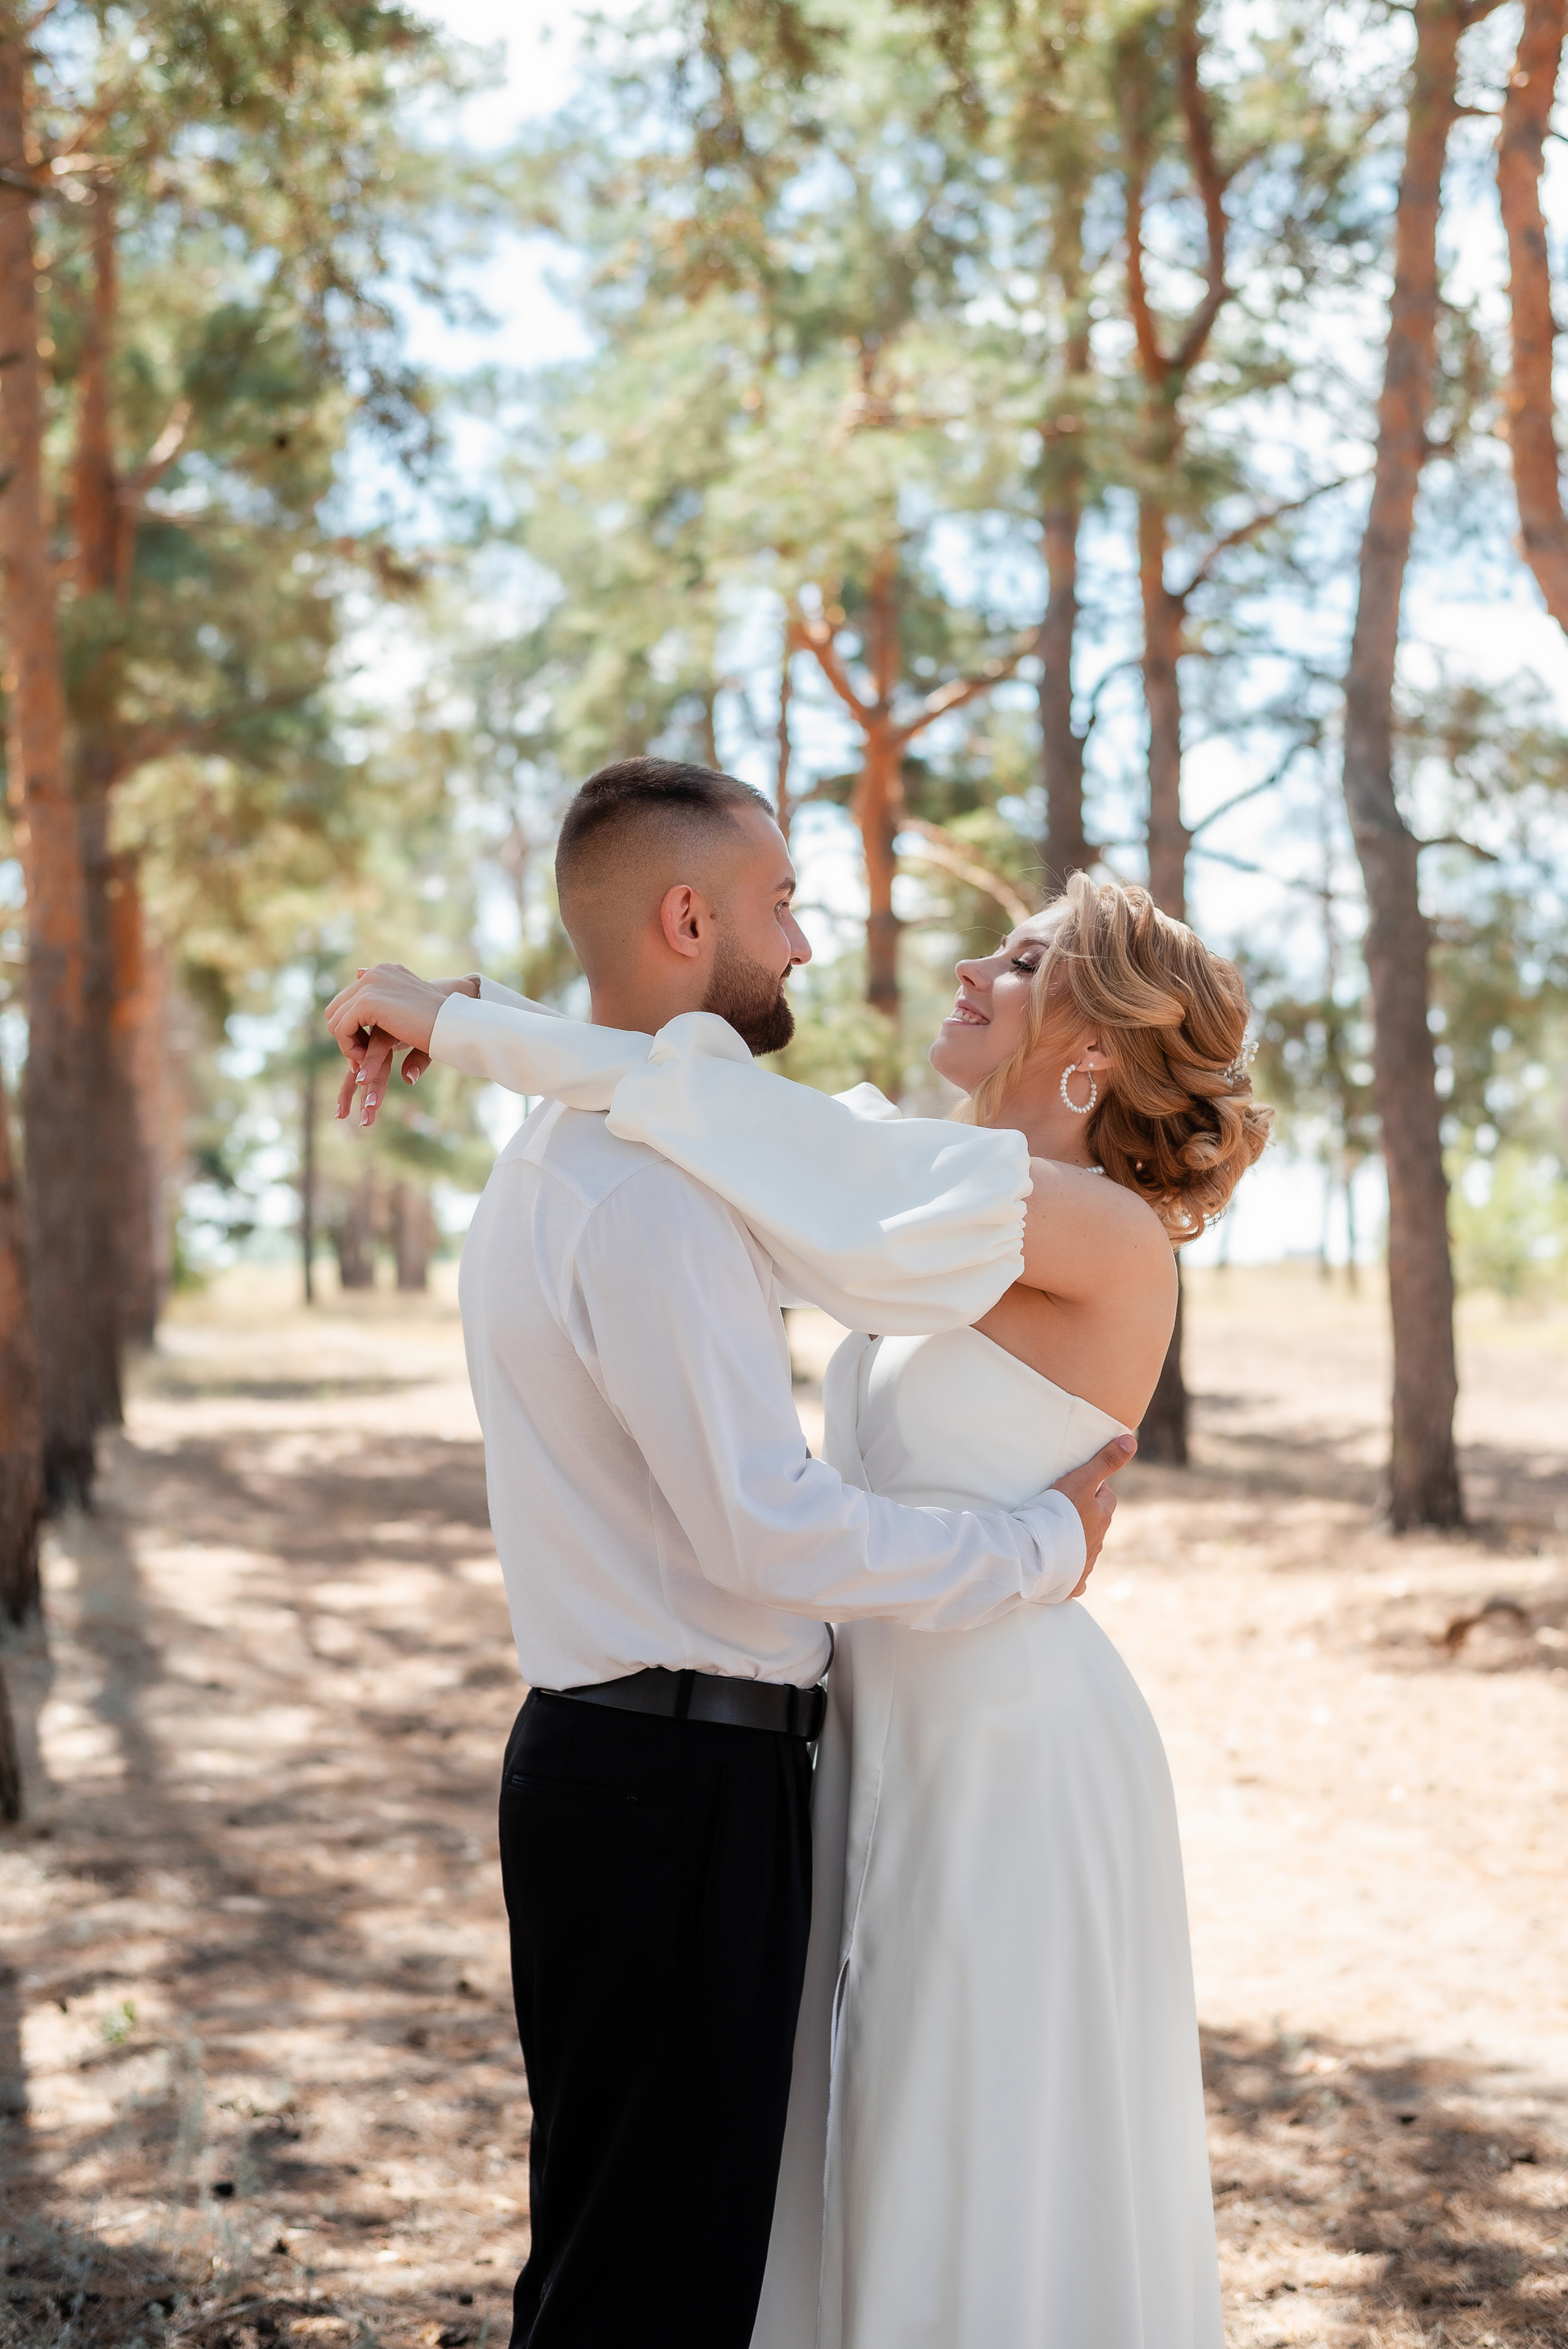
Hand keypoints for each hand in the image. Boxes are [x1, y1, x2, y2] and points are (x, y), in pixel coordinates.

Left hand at [325, 966, 478, 1128]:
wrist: (453, 1025)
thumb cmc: (440, 1022)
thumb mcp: (408, 1006)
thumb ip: (383, 994)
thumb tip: (359, 971)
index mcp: (384, 972)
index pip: (349, 999)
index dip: (352, 1027)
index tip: (364, 1050)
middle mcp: (375, 973)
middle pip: (336, 1008)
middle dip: (345, 1036)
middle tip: (361, 1058)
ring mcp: (370, 985)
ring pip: (335, 1019)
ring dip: (347, 1044)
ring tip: (364, 1062)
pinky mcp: (367, 1002)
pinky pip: (341, 1029)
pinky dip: (348, 1048)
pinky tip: (364, 1060)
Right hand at [1050, 1433, 1136, 1594]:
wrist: (1036, 1553)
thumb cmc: (1058, 1513)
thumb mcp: (1081, 1480)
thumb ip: (1105, 1461)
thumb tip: (1131, 1440)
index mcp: (1102, 1516)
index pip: (1107, 1498)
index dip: (1095, 1490)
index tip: (1080, 1485)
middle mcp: (1098, 1541)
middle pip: (1096, 1524)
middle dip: (1086, 1516)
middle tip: (1064, 1509)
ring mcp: (1085, 1563)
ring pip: (1086, 1549)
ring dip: (1076, 1541)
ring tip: (1056, 1534)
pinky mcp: (1072, 1582)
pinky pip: (1075, 1577)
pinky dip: (1070, 1571)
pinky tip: (1060, 1568)